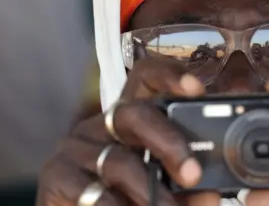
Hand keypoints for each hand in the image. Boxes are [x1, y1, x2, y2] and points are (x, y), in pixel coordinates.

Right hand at [36, 59, 218, 205]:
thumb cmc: (126, 200)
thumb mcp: (161, 189)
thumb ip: (186, 189)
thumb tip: (211, 194)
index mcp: (130, 119)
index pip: (144, 79)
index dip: (169, 75)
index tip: (197, 89)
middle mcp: (103, 125)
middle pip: (134, 113)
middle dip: (168, 142)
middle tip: (193, 175)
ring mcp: (76, 149)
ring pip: (119, 160)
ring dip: (150, 192)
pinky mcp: (57, 176)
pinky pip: (93, 192)